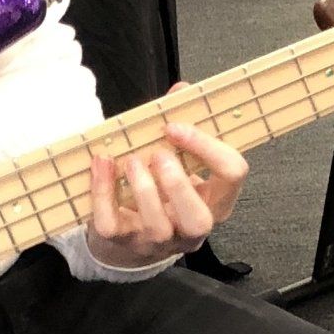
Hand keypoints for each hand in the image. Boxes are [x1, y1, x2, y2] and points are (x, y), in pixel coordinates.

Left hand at [85, 122, 246, 270]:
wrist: (127, 235)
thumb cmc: (160, 192)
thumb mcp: (179, 161)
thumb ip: (182, 127)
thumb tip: (180, 91)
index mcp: (214, 201)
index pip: (232, 174)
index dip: (208, 147)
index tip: (175, 127)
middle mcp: (190, 227)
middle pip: (199, 219)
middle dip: (178, 184)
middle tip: (159, 154)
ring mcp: (157, 241)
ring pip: (157, 226)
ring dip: (143, 189)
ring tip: (131, 161)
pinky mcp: (123, 242)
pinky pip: (112, 225)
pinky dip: (103, 193)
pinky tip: (102, 165)